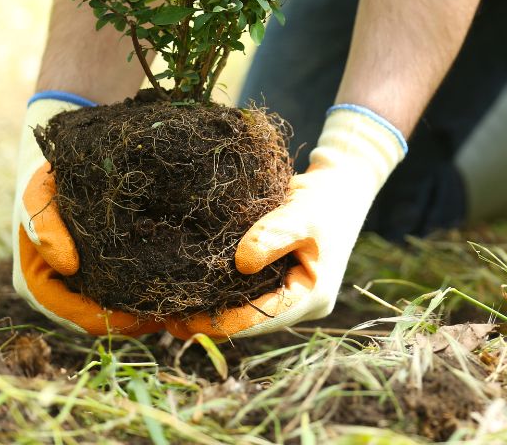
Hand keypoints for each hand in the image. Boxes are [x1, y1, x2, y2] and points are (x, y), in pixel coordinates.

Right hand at [12, 96, 163, 336]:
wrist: (58, 157)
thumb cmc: (45, 176)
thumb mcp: (37, 193)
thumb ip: (44, 225)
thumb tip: (67, 264)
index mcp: (39, 283)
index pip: (82, 318)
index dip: (116, 322)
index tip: (149, 317)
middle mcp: (63, 290)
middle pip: (106, 318)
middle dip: (139, 318)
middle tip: (179, 312)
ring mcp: (83, 281)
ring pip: (120, 306)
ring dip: (149, 306)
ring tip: (185, 300)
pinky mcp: (104, 265)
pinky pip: (128, 286)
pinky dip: (151, 285)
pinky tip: (179, 277)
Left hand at [166, 106, 406, 339]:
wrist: (338, 185)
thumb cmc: (324, 199)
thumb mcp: (303, 213)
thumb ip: (274, 234)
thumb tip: (240, 262)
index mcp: (313, 295)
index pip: (264, 318)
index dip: (225, 322)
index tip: (187, 320)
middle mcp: (300, 301)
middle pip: (251, 320)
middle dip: (212, 321)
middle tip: (168, 319)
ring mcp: (288, 291)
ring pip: (246, 308)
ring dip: (213, 308)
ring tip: (170, 308)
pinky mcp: (276, 277)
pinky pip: (246, 291)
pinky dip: (220, 290)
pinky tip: (190, 286)